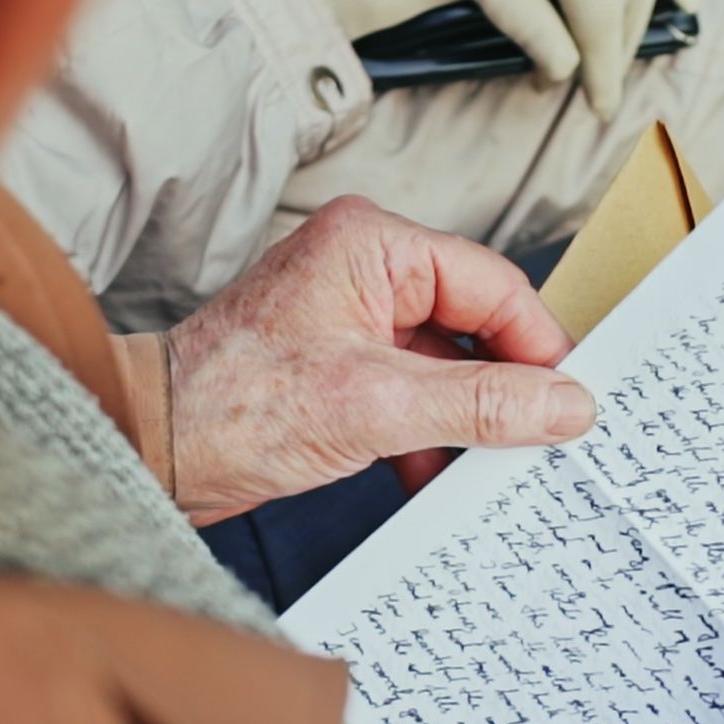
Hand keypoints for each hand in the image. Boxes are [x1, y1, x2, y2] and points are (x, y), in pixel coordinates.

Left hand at [161, 196, 595, 523]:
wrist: (151, 451)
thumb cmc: (235, 408)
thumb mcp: (380, 408)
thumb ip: (483, 404)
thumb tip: (566, 405)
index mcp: (374, 245)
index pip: (492, 285)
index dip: (538, 346)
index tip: (572, 403)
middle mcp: (365, 268)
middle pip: (474, 324)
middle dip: (502, 389)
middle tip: (540, 441)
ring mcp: (351, 317)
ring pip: (445, 364)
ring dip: (465, 420)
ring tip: (488, 468)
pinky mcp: (338, 364)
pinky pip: (411, 391)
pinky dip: (427, 434)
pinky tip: (434, 477)